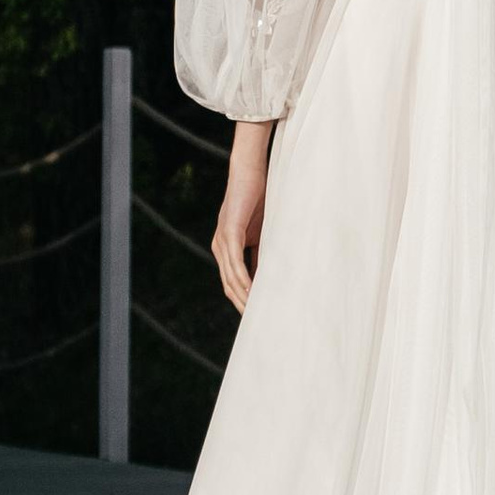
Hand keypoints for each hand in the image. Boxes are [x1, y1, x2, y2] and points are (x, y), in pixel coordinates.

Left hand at [212, 122, 272, 311]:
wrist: (249, 169)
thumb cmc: (259, 196)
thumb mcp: (264, 230)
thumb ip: (264, 251)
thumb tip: (273, 273)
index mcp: (228, 248)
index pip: (234, 282)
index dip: (244, 300)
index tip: (258, 316)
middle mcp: (220, 247)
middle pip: (229, 286)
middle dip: (243, 306)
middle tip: (258, 325)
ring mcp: (222, 240)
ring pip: (231, 278)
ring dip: (243, 298)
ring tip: (257, 315)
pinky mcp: (229, 232)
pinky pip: (236, 263)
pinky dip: (244, 280)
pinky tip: (252, 293)